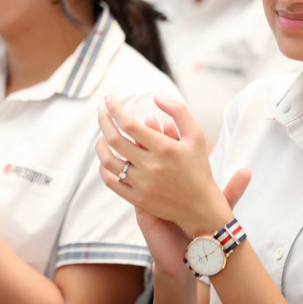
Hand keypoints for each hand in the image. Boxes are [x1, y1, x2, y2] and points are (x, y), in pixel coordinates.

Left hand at [96, 95, 232, 238]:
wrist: (201, 206)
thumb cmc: (199, 168)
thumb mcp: (196, 135)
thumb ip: (178, 111)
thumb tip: (156, 96)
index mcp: (164, 148)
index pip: (128, 124)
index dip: (114, 109)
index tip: (108, 99)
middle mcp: (151, 165)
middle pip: (114, 139)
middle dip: (103, 120)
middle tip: (101, 111)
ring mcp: (142, 184)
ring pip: (108, 161)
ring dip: (100, 145)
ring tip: (102, 135)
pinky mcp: (137, 199)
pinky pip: (111, 182)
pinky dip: (103, 169)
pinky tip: (106, 159)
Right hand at [130, 114, 251, 276]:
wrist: (189, 250)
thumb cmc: (203, 226)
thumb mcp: (220, 207)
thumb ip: (233, 190)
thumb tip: (248, 171)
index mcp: (179, 177)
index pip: (172, 149)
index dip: (170, 134)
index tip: (170, 124)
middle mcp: (162, 180)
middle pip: (151, 150)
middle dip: (149, 136)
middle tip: (150, 122)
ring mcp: (148, 191)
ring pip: (136, 165)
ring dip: (136, 150)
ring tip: (139, 140)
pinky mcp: (140, 206)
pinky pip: (125, 186)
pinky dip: (125, 174)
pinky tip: (126, 167)